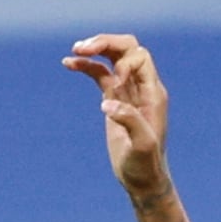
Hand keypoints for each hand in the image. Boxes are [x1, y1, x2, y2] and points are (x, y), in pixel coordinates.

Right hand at [60, 33, 171, 198]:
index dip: (123, 62)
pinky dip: (85, 66)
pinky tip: (68, 63)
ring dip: (94, 49)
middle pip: (126, 48)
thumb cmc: (146, 165)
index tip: (114, 85)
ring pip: (111, 57)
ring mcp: (127, 91)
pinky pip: (100, 73)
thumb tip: (107, 104)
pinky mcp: (113, 99)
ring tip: (75, 50)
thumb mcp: (142, 146)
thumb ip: (129, 121)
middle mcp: (141, 86)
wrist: (142, 179)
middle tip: (84, 47)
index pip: (140, 57)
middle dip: (106, 42)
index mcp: (152, 92)